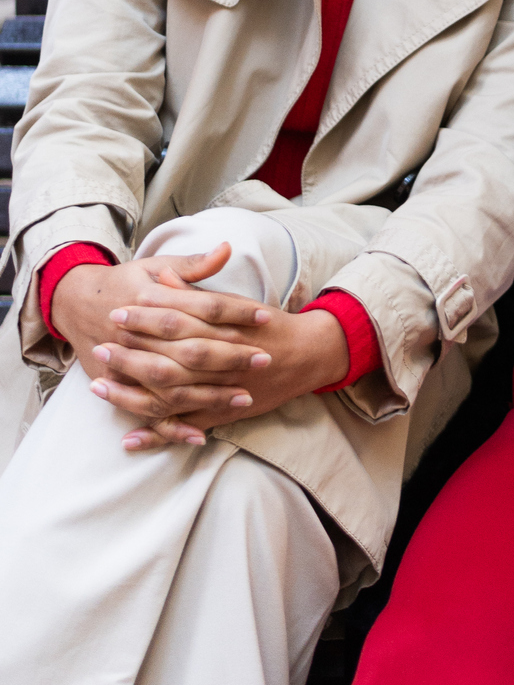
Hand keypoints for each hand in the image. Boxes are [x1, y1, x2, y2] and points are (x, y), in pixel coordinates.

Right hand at [52, 248, 272, 441]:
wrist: (76, 303)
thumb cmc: (123, 283)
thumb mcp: (153, 266)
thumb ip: (191, 265)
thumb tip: (226, 249)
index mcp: (150, 300)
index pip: (201, 307)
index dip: (236, 311)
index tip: (266, 316)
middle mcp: (138, 334)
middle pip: (190, 349)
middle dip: (230, 356)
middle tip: (264, 358)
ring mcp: (126, 363)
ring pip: (172, 385)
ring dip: (210, 394)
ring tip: (246, 397)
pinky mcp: (118, 385)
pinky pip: (146, 411)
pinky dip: (171, 428)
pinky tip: (200, 435)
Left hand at [92, 287, 349, 451]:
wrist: (307, 354)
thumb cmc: (268, 325)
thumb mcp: (235, 301)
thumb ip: (197, 291)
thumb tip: (164, 279)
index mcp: (224, 326)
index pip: (180, 319)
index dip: (146, 316)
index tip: (118, 310)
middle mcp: (223, 358)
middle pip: (171, 356)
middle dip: (132, 353)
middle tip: (99, 347)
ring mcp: (222, 389)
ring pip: (174, 393)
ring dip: (135, 393)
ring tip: (100, 387)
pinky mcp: (224, 412)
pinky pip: (187, 425)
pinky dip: (159, 433)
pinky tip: (130, 438)